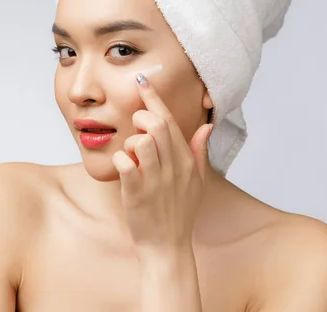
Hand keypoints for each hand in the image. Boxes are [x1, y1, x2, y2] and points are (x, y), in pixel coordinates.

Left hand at [111, 72, 213, 252]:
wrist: (167, 246)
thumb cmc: (179, 213)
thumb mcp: (196, 182)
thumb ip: (199, 151)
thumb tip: (206, 127)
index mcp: (186, 160)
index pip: (170, 120)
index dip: (154, 98)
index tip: (143, 81)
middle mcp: (173, 167)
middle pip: (156, 124)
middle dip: (139, 118)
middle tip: (135, 127)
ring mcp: (156, 180)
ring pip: (141, 140)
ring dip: (131, 141)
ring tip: (132, 154)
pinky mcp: (138, 193)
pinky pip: (125, 163)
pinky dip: (120, 159)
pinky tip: (124, 167)